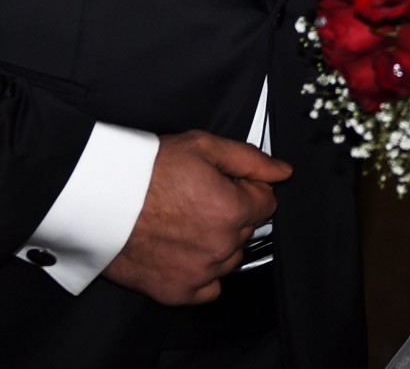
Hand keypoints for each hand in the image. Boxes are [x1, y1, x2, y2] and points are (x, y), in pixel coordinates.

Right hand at [103, 130, 292, 304]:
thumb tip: (283, 172)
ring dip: (218, 242)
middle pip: (247, 229)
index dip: (248, 189)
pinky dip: (202, 272)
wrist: (99, 196)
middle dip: (231, 213)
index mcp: (233, 209)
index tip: (226, 184)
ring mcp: (200, 271)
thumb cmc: (146, 170)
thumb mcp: (204, 146)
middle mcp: (221, 244)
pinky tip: (183, 250)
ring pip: (230, 258)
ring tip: (185, 222)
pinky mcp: (178, 290)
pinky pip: (209, 288)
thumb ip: (251, 160)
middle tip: (198, 199)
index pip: (267, 203)